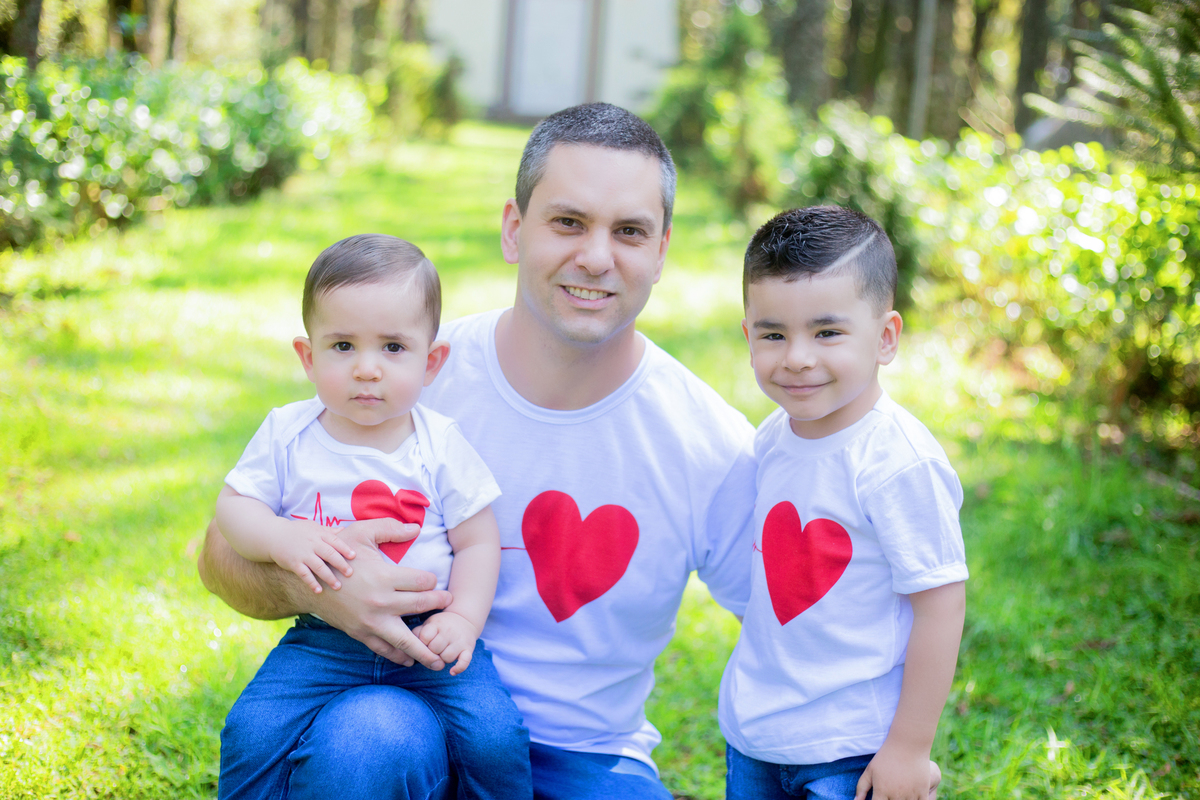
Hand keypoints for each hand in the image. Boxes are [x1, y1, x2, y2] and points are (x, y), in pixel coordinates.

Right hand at [267, 521, 355, 592]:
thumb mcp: (313, 526)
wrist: (273, 535)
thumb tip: (344, 529)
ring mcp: (303, 554)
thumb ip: (328, 531)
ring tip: (338, 586)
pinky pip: (304, 574)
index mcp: (319, 534)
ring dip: (329, 577)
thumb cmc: (297, 531)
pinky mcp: (294, 563)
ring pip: (318, 566)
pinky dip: (311, 583)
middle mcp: (312, 544)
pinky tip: (319, 591)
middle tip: (350, 574)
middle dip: (340, 564)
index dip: (345, 548)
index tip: (354, 556)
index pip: (335, 541)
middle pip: (329, 554)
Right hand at [307, 518, 452, 668]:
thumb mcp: (361, 534)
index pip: (422, 581)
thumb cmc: (338, 555)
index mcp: (383, 577)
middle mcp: (380, 601)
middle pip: (420, 606)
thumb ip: (390, 528)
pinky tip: (411, 659)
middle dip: (438, 604)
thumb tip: (416, 527)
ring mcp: (371, 621)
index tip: (434, 580)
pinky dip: (399, 656)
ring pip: (405, 639)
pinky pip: (384, 649)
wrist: (310, 582)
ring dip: (425, 649)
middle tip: (449, 602)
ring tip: (439, 657)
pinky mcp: (361, 633)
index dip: (432, 580)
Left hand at [415, 611, 478, 675]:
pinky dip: (458, 668)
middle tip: (434, 649)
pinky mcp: (469, 649)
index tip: (425, 643)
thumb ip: (417, 633)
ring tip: (442, 653)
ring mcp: (460, 640)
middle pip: (434, 649)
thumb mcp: (428, 624)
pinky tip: (452, 672)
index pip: (425, 637)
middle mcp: (449, 631)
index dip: (422, 643)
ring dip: (442, 659)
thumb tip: (409, 646)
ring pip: (446, 658)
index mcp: (437, 624)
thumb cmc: (440, 626)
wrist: (464, 620)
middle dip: (432, 652)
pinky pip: (464, 661)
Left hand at [854, 742, 936, 799]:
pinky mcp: (922, 792)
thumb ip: (861, 787)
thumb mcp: (870, 770)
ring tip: (898, 794)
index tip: (877, 799)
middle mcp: (896, 795)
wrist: (908, 745)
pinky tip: (910, 797)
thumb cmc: (886, 757)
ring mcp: (910, 795)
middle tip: (889, 795)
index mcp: (881, 791)